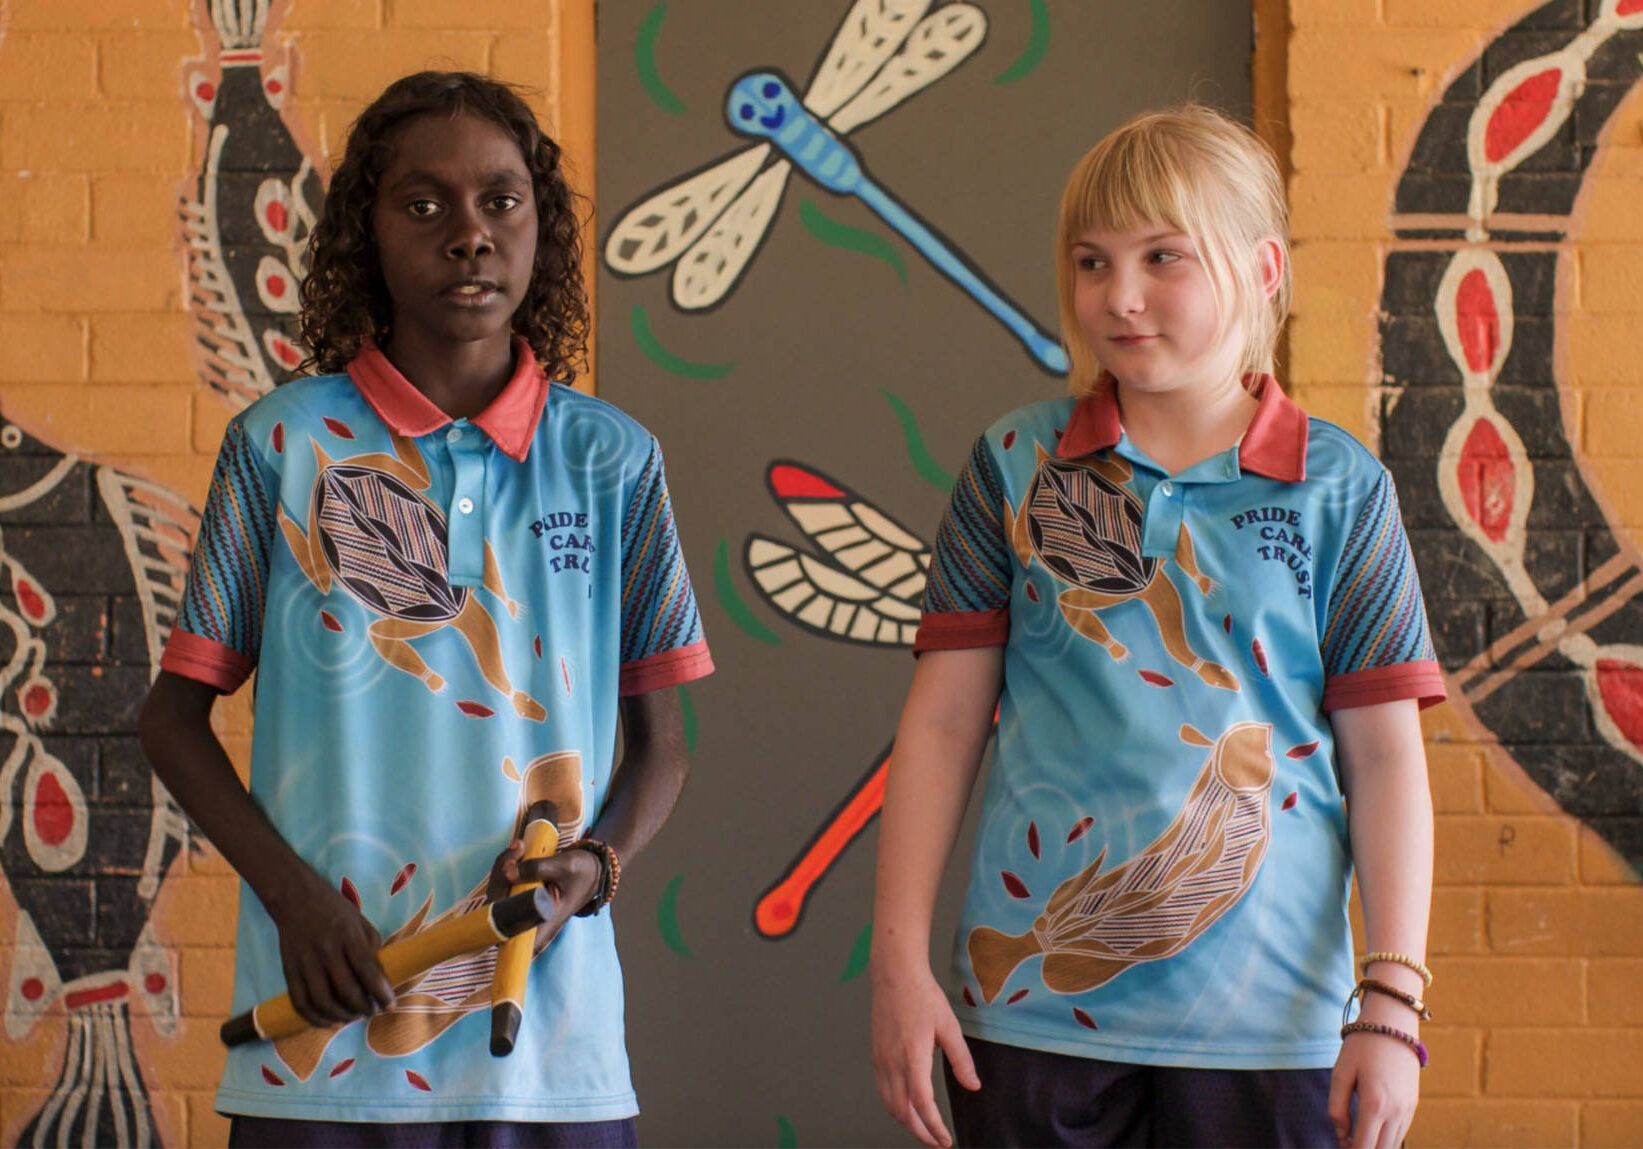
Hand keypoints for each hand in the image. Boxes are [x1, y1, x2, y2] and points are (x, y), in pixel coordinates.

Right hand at [266, 868, 394, 1028]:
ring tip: (354, 1017)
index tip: (391, 1006)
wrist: (296, 899)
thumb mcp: (360, 921)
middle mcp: (326, 950)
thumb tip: (380, 978)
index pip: (367, 969)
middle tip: (372, 1012)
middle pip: (346, 989)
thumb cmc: (335, 910)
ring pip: (322, 1000)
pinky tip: (330, 1022)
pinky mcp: (289, 971)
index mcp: (348, 935)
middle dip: (363, 1007)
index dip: (380, 992)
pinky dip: (315, 1018)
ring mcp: (305, 962)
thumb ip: (371, 947)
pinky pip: (300, 1002)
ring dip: (341, 1016)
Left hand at [489, 840, 601, 952]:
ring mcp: (523, 909)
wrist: (593, 868)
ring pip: (498, 893)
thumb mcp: (564, 866)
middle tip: (517, 851)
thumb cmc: (583, 872)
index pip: (510, 933)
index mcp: (543, 922)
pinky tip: (518, 851)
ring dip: (503, 867)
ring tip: (520, 847)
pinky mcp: (520, 896)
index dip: (497, 915)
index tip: (505, 886)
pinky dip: (507, 866)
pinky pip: (504, 884)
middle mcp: (530, 920)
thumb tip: (507, 872)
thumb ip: (536, 869)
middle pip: (497, 908)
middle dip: (501, 876)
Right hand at [871, 959, 977, 1148]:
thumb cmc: (922, 996)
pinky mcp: (876, 1056)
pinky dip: (895, 1107)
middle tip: (938, 1142)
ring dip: (907, 1123)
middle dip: (920, 1133)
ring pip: (890, 1104)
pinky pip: (883, 1091)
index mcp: (913, 1056)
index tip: (946, 1140)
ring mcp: (881, 1060)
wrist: (894, 975)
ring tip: (925, 1131)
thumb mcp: (949, 1026)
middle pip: (903, 1111)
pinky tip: (907, 1108)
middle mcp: (892, 1062)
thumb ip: (961, 1059)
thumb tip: (973, 1086)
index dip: (934, 1127)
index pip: (922, 1104)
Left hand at [1329, 1009, 1421, 1147]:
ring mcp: (1408, 1110)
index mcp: (1375, 1105)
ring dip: (1375, 1146)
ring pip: (1393, 1145)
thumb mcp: (1340, 1073)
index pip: (1364, 1148)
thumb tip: (1341, 1135)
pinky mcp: (1413, 1105)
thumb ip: (1337, 1108)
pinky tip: (1370, 1128)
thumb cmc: (1361, 1046)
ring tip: (1354, 1137)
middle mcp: (1396, 1112)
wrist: (1393, 1024)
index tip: (1339, 1146)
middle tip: (1345, 1143)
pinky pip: (1401, 1132)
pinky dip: (1386, 1137)